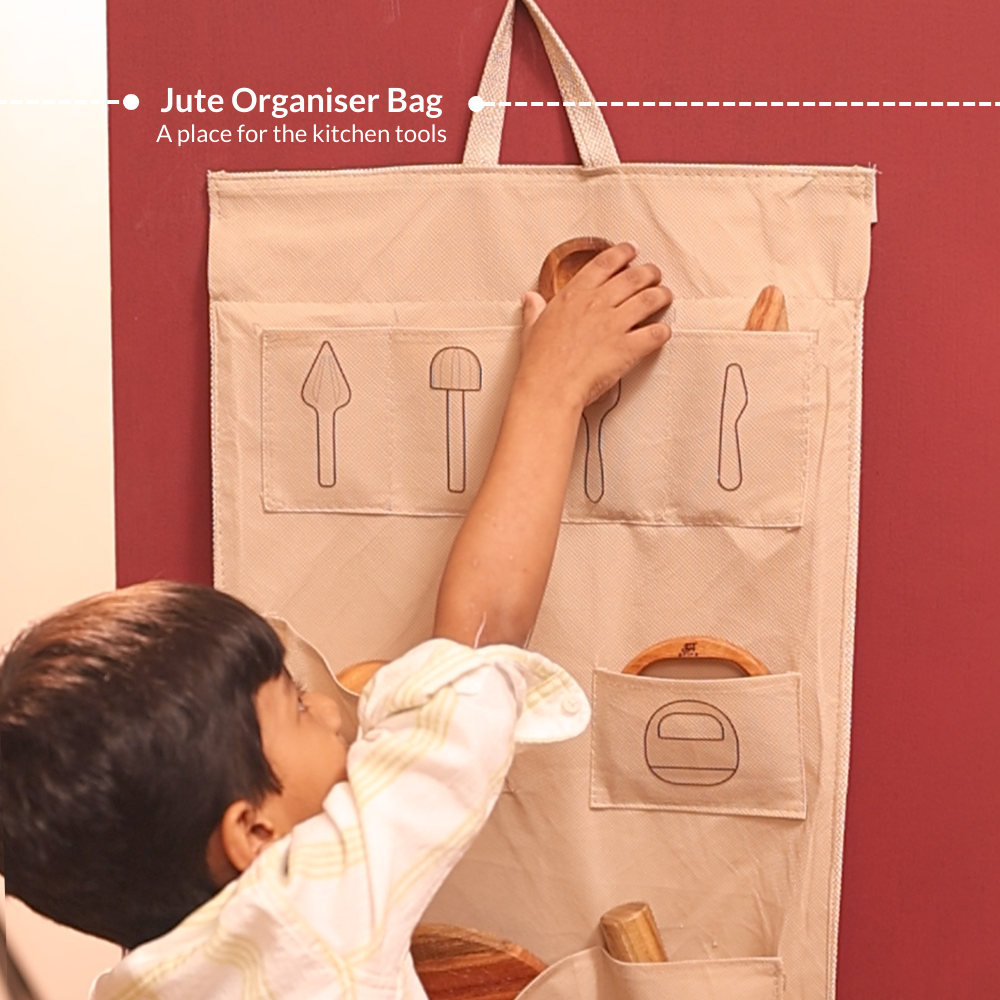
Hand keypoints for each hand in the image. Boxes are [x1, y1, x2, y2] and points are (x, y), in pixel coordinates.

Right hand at [517, 243, 672, 410]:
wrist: (549, 388)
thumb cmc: (539, 362)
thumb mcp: (531, 328)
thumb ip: (535, 310)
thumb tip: (530, 299)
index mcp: (574, 295)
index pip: (605, 262)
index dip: (623, 252)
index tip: (631, 250)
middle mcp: (597, 304)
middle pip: (634, 276)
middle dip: (650, 272)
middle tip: (654, 274)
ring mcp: (614, 325)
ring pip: (650, 299)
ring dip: (662, 295)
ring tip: (665, 296)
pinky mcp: (627, 348)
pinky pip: (655, 334)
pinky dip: (663, 331)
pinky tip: (663, 332)